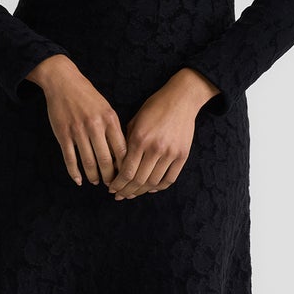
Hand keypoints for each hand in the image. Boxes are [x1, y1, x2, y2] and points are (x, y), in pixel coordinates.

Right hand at [29, 55, 127, 186]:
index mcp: (110, 119)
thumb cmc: (88, 97)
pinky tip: (78, 180)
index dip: (124, 167)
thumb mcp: (106, 109)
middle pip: (105, 160)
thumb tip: (122, 155)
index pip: (121, 150)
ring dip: (93, 176)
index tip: (125, 176)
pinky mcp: (62, 134)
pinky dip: (74, 172)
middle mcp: (95, 125)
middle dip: (110, 176)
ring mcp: (77, 130)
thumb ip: (114, 130)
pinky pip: (69, 158)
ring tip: (96, 181)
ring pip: (88, 161)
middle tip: (111, 184)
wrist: (63, 82)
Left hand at [103, 72, 209, 199]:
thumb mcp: (135, 122)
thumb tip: (116, 165)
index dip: (117, 184)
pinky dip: (159, 187)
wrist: (181, 99)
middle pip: (138, 180)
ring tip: (133, 193)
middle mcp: (155, 148)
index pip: (126, 171)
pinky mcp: (182, 155)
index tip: (111, 188)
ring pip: (153, 182)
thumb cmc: (155, 108)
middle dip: (126, 191)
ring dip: (141, 191)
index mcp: (140, 139)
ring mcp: (170, 153)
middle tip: (119, 195)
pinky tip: (150, 188)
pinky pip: (170, 179)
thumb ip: (126, 143)